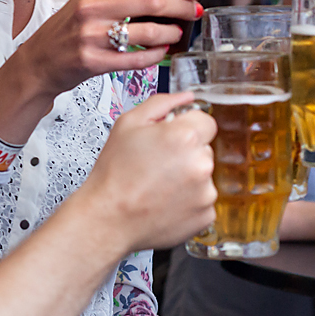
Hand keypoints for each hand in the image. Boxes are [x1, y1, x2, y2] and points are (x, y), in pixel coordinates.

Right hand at [15, 0, 202, 96]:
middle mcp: (92, 7)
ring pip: (147, 31)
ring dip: (170, 32)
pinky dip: (155, 55)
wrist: (39, 61)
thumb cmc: (67, 30)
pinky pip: (136, 58)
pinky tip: (162, 52)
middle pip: (151, 0)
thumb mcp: (88, 0)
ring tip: (177, 33)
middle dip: (181, 6)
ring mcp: (91, 34)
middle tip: (195, 11)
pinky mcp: (92, 61)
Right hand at [77, 91, 216, 251]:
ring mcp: (206, 192)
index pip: (206, 121)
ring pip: (204, 175)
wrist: (107, 218)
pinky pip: (203, 200)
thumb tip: (186, 97)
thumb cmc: (114, 173)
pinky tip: (165, 200)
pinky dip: (189, 201)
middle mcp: (201, 164)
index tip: (171, 139)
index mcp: (185, 136)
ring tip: (159, 185)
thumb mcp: (129, 123)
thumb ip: (162, 103)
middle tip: (158, 164)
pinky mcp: (206, 215)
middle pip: (205, 148)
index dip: (186, 128)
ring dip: (188, 177)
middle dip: (186, 153)